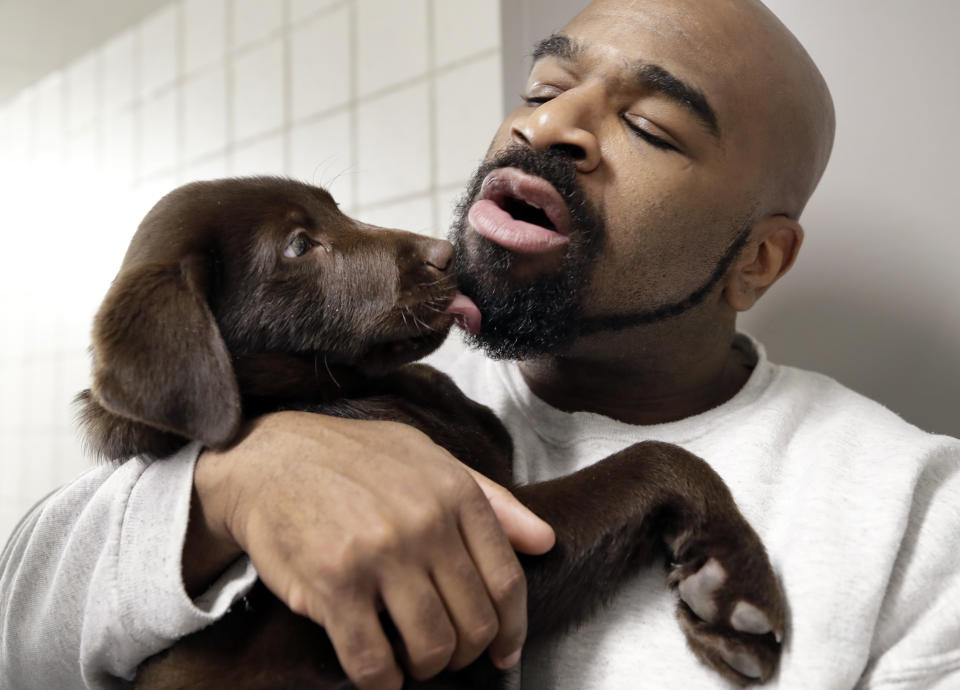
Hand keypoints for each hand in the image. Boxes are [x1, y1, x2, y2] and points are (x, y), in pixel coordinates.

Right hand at [185, 411, 553, 689]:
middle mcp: (424, 523)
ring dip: (425, 668)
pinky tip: (379, 673)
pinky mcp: (334, 585)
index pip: (506, 581)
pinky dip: (382, 682)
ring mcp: (380, 555)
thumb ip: (492, 500)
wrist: (269, 459)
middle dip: (465, 652)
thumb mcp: (429, 459)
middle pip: (474, 623)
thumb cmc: (353, 459)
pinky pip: (373, 661)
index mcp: (454, 493)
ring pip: (430, 648)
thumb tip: (544, 541)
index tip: (505, 650)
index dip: (512, 628)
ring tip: (412, 659)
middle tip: (446, 652)